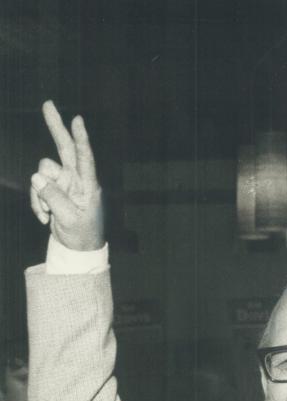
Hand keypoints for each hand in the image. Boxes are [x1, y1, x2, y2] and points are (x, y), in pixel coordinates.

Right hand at [30, 101, 103, 250]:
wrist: (77, 248)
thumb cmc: (82, 235)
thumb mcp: (69, 219)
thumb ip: (54, 198)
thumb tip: (36, 177)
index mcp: (88, 185)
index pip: (85, 159)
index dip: (81, 139)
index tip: (78, 120)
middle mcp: (76, 179)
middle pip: (65, 148)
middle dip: (56, 126)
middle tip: (48, 104)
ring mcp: (64, 182)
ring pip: (42, 172)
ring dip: (39, 193)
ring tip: (48, 213)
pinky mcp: (53, 189)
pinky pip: (37, 186)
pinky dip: (37, 201)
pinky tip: (44, 218)